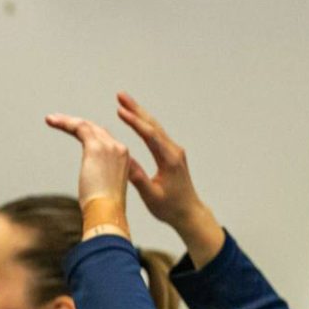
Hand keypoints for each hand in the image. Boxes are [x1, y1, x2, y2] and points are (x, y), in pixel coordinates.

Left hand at [45, 113, 130, 232]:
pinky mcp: (96, 148)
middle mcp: (119, 149)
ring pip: (86, 126)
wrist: (107, 213)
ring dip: (67, 121)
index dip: (90, 133)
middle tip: (59, 121)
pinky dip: (65, 123)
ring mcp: (109, 147)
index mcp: (123, 159)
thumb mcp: (102, 190)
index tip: (77, 130)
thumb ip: (98, 179)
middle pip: (96, 129)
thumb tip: (89, 177)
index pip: (106, 139)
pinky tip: (52, 121)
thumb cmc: (102, 210)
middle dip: (77, 124)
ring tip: (51, 119)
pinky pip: (79, 128)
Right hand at [115, 92, 224, 262]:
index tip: (119, 110)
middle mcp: (173, 151)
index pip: (149, 135)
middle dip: (136, 109)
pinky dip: (143, 124)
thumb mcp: (152, 196)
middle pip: (152, 125)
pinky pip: (155, 134)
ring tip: (123, 102)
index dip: (134, 122)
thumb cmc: (170, 207)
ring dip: (139, 113)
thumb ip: (138, 179)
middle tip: (120, 95)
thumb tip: (124, 162)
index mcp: (168, 159)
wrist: (189, 212)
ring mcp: (173, 151)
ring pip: (154, 127)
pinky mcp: (170, 154)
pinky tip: (135, 119)